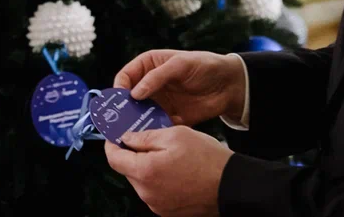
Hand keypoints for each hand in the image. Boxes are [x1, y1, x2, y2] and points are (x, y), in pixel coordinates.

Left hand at [104, 126, 230, 216]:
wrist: (231, 185)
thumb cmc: (207, 159)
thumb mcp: (175, 135)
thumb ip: (145, 137)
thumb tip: (126, 138)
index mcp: (145, 172)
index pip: (114, 158)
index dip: (112, 143)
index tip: (115, 134)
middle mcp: (147, 193)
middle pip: (128, 170)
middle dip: (133, 153)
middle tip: (146, 137)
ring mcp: (157, 204)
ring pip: (142, 180)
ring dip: (147, 166)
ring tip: (166, 152)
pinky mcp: (168, 210)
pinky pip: (154, 191)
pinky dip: (158, 178)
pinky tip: (174, 168)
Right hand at [113, 50, 245, 125]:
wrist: (228, 85)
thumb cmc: (204, 66)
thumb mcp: (181, 64)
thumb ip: (157, 77)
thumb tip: (134, 93)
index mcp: (149, 66)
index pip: (125, 76)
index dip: (119, 88)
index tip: (119, 101)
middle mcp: (149, 85)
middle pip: (128, 98)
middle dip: (123, 109)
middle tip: (118, 122)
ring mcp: (159, 102)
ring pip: (138, 114)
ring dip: (134, 123)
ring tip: (131, 134)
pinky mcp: (169, 117)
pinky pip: (154, 126)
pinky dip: (151, 132)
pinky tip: (149, 139)